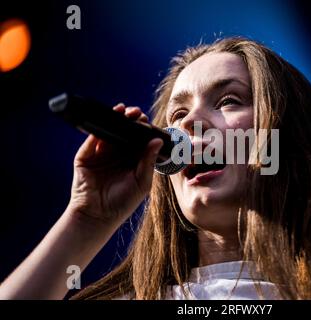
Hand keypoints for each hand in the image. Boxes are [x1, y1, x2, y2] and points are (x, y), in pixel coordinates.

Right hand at [67, 104, 162, 229]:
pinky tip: (108, 119)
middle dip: (132, 121)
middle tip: (136, 113)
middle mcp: (118, 155)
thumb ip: (148, 161)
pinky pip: (94, 137)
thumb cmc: (122, 203)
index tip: (148, 122)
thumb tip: (157, 140)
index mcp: (133, 161)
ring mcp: (101, 154)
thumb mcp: (141, 182)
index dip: (144, 130)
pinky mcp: (86, 155)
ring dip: (117, 119)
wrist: (96, 215)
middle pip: (126, 132)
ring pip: (110, 131)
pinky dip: (100, 127)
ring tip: (124, 110)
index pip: (140, 141)